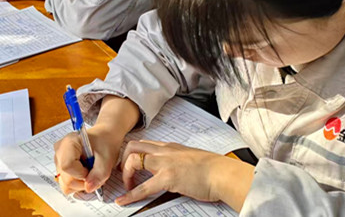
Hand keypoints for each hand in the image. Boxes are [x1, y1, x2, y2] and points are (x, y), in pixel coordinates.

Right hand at [54, 124, 124, 194]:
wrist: (104, 138)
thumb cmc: (105, 143)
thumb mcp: (107, 158)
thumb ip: (99, 173)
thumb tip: (88, 188)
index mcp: (69, 143)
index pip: (67, 166)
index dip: (81, 173)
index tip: (92, 169)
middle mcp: (59, 152)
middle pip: (66, 179)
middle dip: (84, 181)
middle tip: (95, 172)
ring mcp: (58, 161)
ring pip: (66, 185)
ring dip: (81, 184)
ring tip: (91, 171)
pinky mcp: (60, 169)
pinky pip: (67, 185)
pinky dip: (78, 184)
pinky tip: (86, 172)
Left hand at [117, 141, 253, 210]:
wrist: (222, 173)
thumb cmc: (212, 169)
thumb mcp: (191, 159)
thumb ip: (178, 161)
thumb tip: (174, 170)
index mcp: (170, 147)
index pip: (144, 144)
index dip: (132, 153)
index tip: (128, 165)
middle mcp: (165, 151)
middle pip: (133, 145)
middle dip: (122, 159)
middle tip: (123, 174)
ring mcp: (165, 163)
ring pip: (133, 159)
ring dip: (125, 174)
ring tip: (125, 187)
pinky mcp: (168, 178)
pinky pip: (143, 187)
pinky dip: (130, 195)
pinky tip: (123, 201)